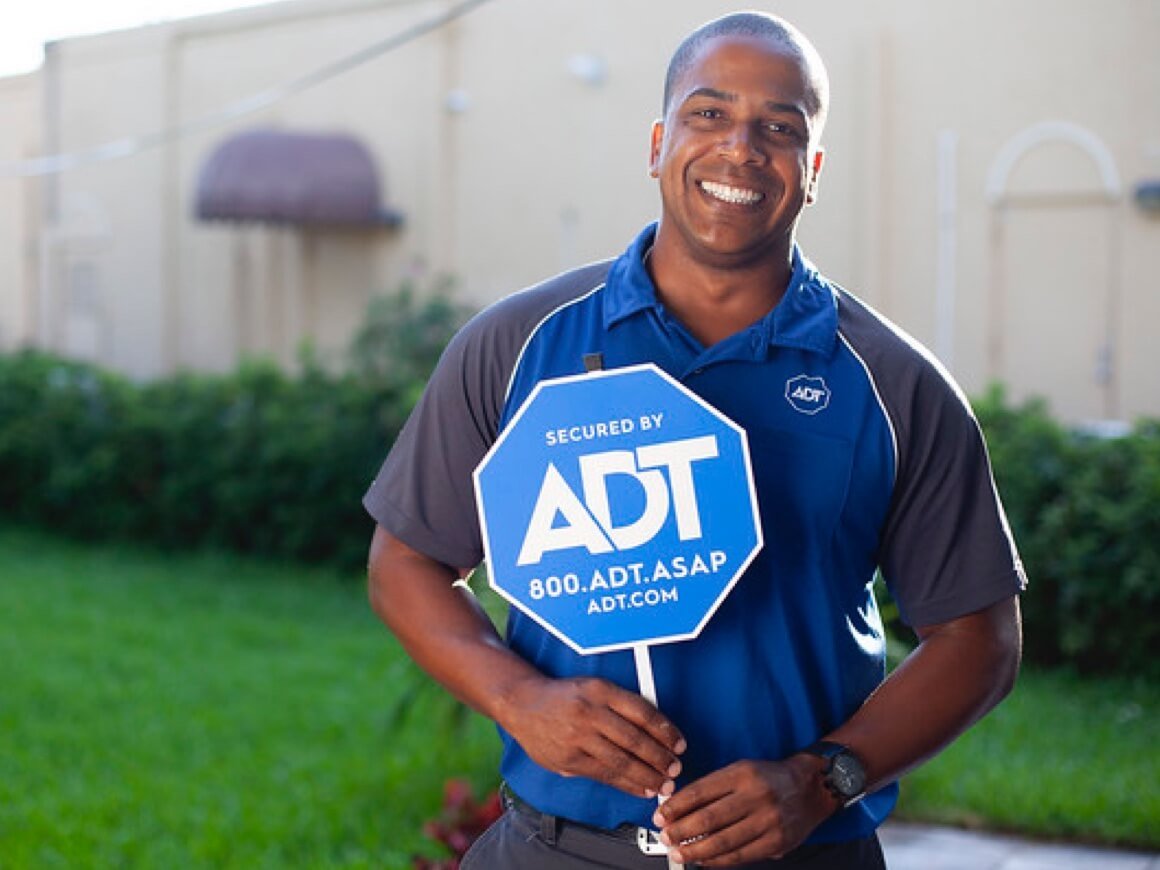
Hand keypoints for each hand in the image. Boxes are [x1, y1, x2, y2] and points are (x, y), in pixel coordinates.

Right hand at [499, 675, 685, 798]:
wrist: (523, 703)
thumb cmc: (564, 697)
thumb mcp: (593, 687)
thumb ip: (620, 706)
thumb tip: (655, 731)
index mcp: (600, 690)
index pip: (642, 712)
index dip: (666, 731)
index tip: (679, 743)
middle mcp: (589, 712)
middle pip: (635, 739)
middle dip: (660, 757)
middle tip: (675, 767)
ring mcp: (577, 737)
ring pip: (622, 761)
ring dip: (647, 775)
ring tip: (663, 783)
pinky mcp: (568, 759)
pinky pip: (604, 775)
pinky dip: (627, 784)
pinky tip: (640, 788)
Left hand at [653, 756, 834, 865]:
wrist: (811, 787)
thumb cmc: (770, 778)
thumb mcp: (741, 770)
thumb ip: (713, 788)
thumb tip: (680, 807)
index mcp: (742, 773)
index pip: (700, 791)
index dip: (676, 806)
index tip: (661, 815)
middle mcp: (756, 795)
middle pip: (709, 818)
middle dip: (681, 831)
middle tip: (665, 836)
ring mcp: (768, 820)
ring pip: (723, 841)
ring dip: (696, 850)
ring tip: (679, 852)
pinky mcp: (777, 841)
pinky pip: (741, 856)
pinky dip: (718, 861)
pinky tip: (704, 861)